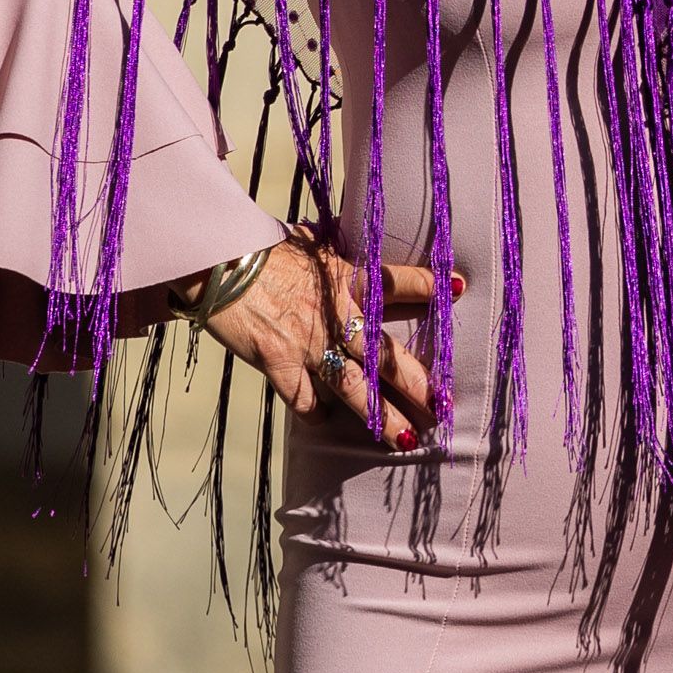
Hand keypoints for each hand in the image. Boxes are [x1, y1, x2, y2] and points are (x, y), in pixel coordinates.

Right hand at [192, 235, 448, 444]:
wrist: (216, 263)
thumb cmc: (258, 247)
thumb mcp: (305, 241)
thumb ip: (329, 246)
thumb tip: (334, 233)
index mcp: (344, 277)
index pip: (394, 280)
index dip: (427, 284)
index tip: (457, 287)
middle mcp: (335, 316)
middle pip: (386, 355)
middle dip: (417, 383)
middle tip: (444, 405)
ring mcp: (309, 344)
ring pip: (355, 389)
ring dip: (383, 416)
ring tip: (407, 439)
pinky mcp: (280, 365)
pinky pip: (305, 400)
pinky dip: (316, 412)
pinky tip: (325, 420)